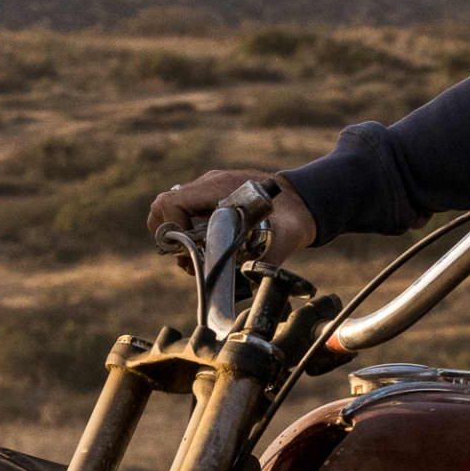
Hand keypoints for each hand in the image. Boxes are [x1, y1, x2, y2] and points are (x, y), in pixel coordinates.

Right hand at [145, 167, 317, 265]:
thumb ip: (266, 263)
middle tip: (187, 256)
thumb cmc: (294, 217)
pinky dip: (188, 229)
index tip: (186, 249)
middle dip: (168, 235)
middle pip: (164, 206)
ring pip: (174, 210)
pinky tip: (207, 246)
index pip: (171, 203)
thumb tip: (249, 285)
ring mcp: (210, 188)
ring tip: (196, 256)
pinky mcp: (213, 196)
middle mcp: (210, 185)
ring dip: (178, 235)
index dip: (171, 229)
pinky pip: (188, 210)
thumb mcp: (283, 239)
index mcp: (219, 188)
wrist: (305, 200)